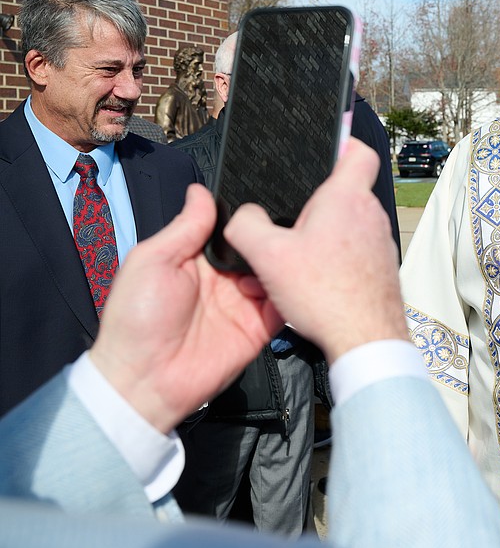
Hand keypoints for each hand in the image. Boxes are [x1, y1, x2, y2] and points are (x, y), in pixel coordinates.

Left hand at [89, 184, 284, 432]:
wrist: (145, 380)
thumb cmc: (136, 320)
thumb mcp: (152, 260)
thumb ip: (185, 227)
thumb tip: (202, 190)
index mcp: (197, 259)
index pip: (231, 229)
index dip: (246, 217)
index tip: (263, 201)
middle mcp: (224, 278)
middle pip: (259, 249)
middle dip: (271, 238)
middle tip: (283, 227)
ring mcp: (243, 303)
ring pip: (275, 273)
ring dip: (282, 263)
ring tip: (288, 252)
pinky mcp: (259, 327)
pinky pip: (283, 305)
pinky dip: (290, 292)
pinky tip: (291, 280)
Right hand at [225, 139, 406, 363]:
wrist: (365, 339)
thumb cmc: (326, 295)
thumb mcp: (268, 256)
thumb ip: (246, 226)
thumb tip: (242, 216)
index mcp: (346, 198)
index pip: (358, 151)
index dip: (342, 143)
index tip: (324, 148)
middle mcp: (369, 215)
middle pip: (344, 191)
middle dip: (316, 202)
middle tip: (289, 221)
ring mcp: (380, 241)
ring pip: (347, 224)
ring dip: (324, 235)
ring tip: (298, 258)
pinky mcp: (382, 267)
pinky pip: (355, 251)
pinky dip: (336, 259)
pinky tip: (315, 280)